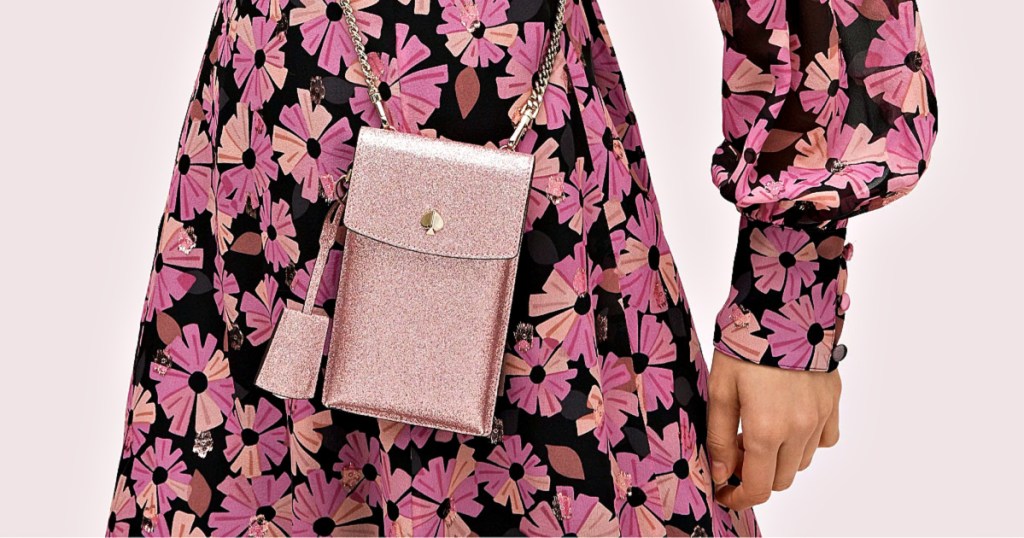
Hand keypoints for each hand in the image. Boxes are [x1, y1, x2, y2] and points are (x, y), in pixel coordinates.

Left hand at [707, 350, 840, 510]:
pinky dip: (806, 440)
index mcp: (767, 430)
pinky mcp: (832, 402)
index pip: (758, 488)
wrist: (783, 309)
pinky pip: (824, 439)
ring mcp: (820, 417)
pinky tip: (788, 420)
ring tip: (759, 429)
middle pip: (780, 480)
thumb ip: (721, 438)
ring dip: (780, 458)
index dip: (739, 497)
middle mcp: (799, 430)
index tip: (725, 492)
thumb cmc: (746, 345)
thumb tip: (722, 474)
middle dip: (756, 474)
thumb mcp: (720, 390)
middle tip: (737, 449)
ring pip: (801, 462)